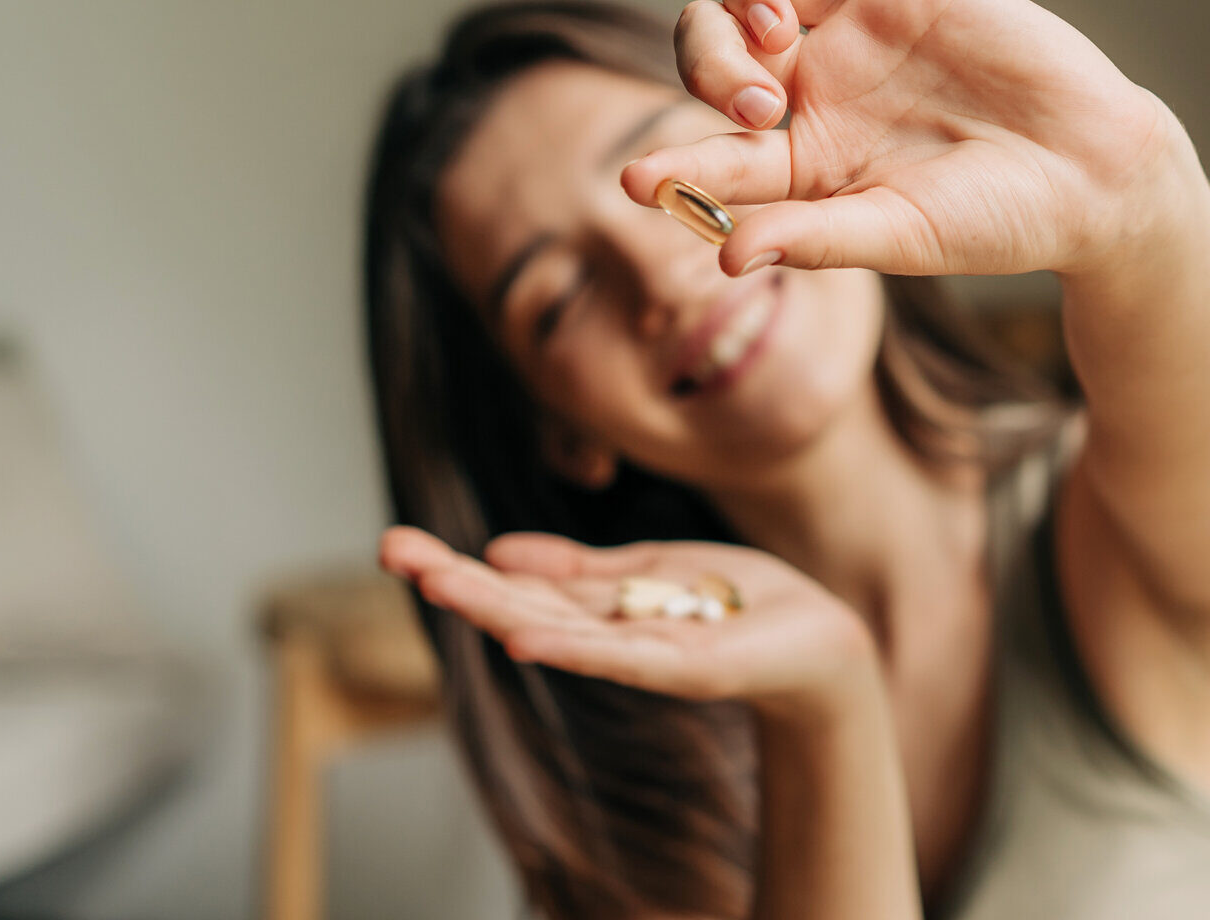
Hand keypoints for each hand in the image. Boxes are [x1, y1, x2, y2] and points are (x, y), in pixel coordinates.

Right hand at [379, 526, 880, 723]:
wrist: (820, 639)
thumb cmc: (738, 603)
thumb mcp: (650, 569)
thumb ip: (580, 567)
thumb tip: (500, 551)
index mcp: (598, 607)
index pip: (515, 583)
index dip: (457, 564)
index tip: (397, 544)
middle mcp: (607, 634)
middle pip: (519, 603)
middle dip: (454, 579)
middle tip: (389, 551)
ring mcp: (641, 653)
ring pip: (555, 627)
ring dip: (492, 606)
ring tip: (435, 582)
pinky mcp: (685, 666)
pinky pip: (618, 655)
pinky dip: (569, 645)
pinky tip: (521, 634)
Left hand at [619, 0, 1201, 278]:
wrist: (1094, 179)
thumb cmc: (997, 221)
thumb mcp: (899, 236)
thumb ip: (813, 238)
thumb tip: (725, 258)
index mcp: (805, 158)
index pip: (718, 152)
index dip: (673, 164)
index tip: (633, 181)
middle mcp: (821, 87)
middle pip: (719, 46)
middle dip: (710, 63)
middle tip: (758, 102)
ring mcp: (867, 30)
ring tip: (781, 29)